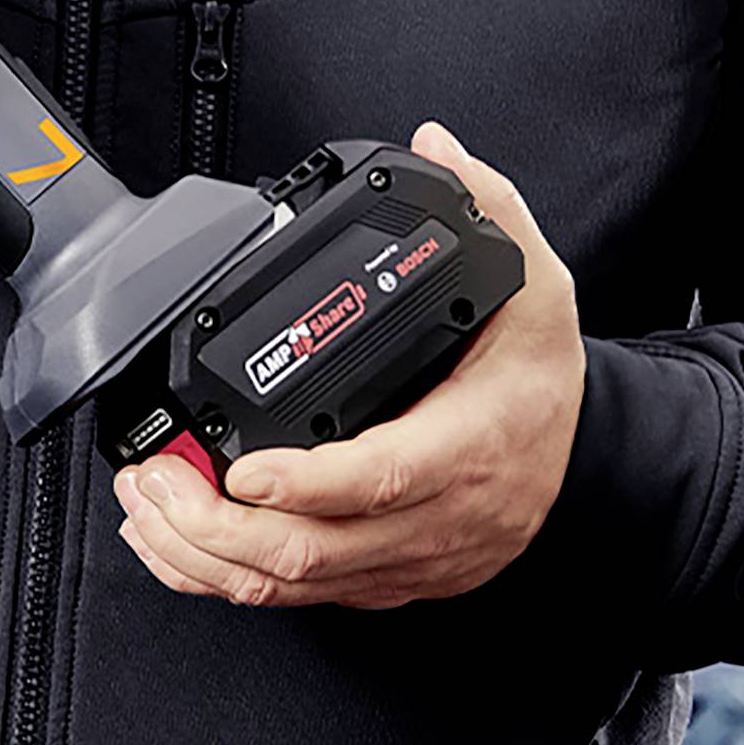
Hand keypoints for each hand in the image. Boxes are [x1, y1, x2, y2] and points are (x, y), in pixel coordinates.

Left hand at [113, 123, 583, 610]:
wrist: (596, 467)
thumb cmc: (546, 382)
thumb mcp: (541, 285)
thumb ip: (490, 207)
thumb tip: (435, 146)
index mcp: (470, 444)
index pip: (380, 477)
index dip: (305, 483)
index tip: (240, 468)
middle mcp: (437, 518)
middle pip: (315, 552)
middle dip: (215, 528)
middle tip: (155, 481)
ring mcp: (410, 560)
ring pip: (297, 586)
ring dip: (207, 558)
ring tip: (147, 507)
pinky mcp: (388, 581)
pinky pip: (301, 598)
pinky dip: (231, 578)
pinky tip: (181, 545)